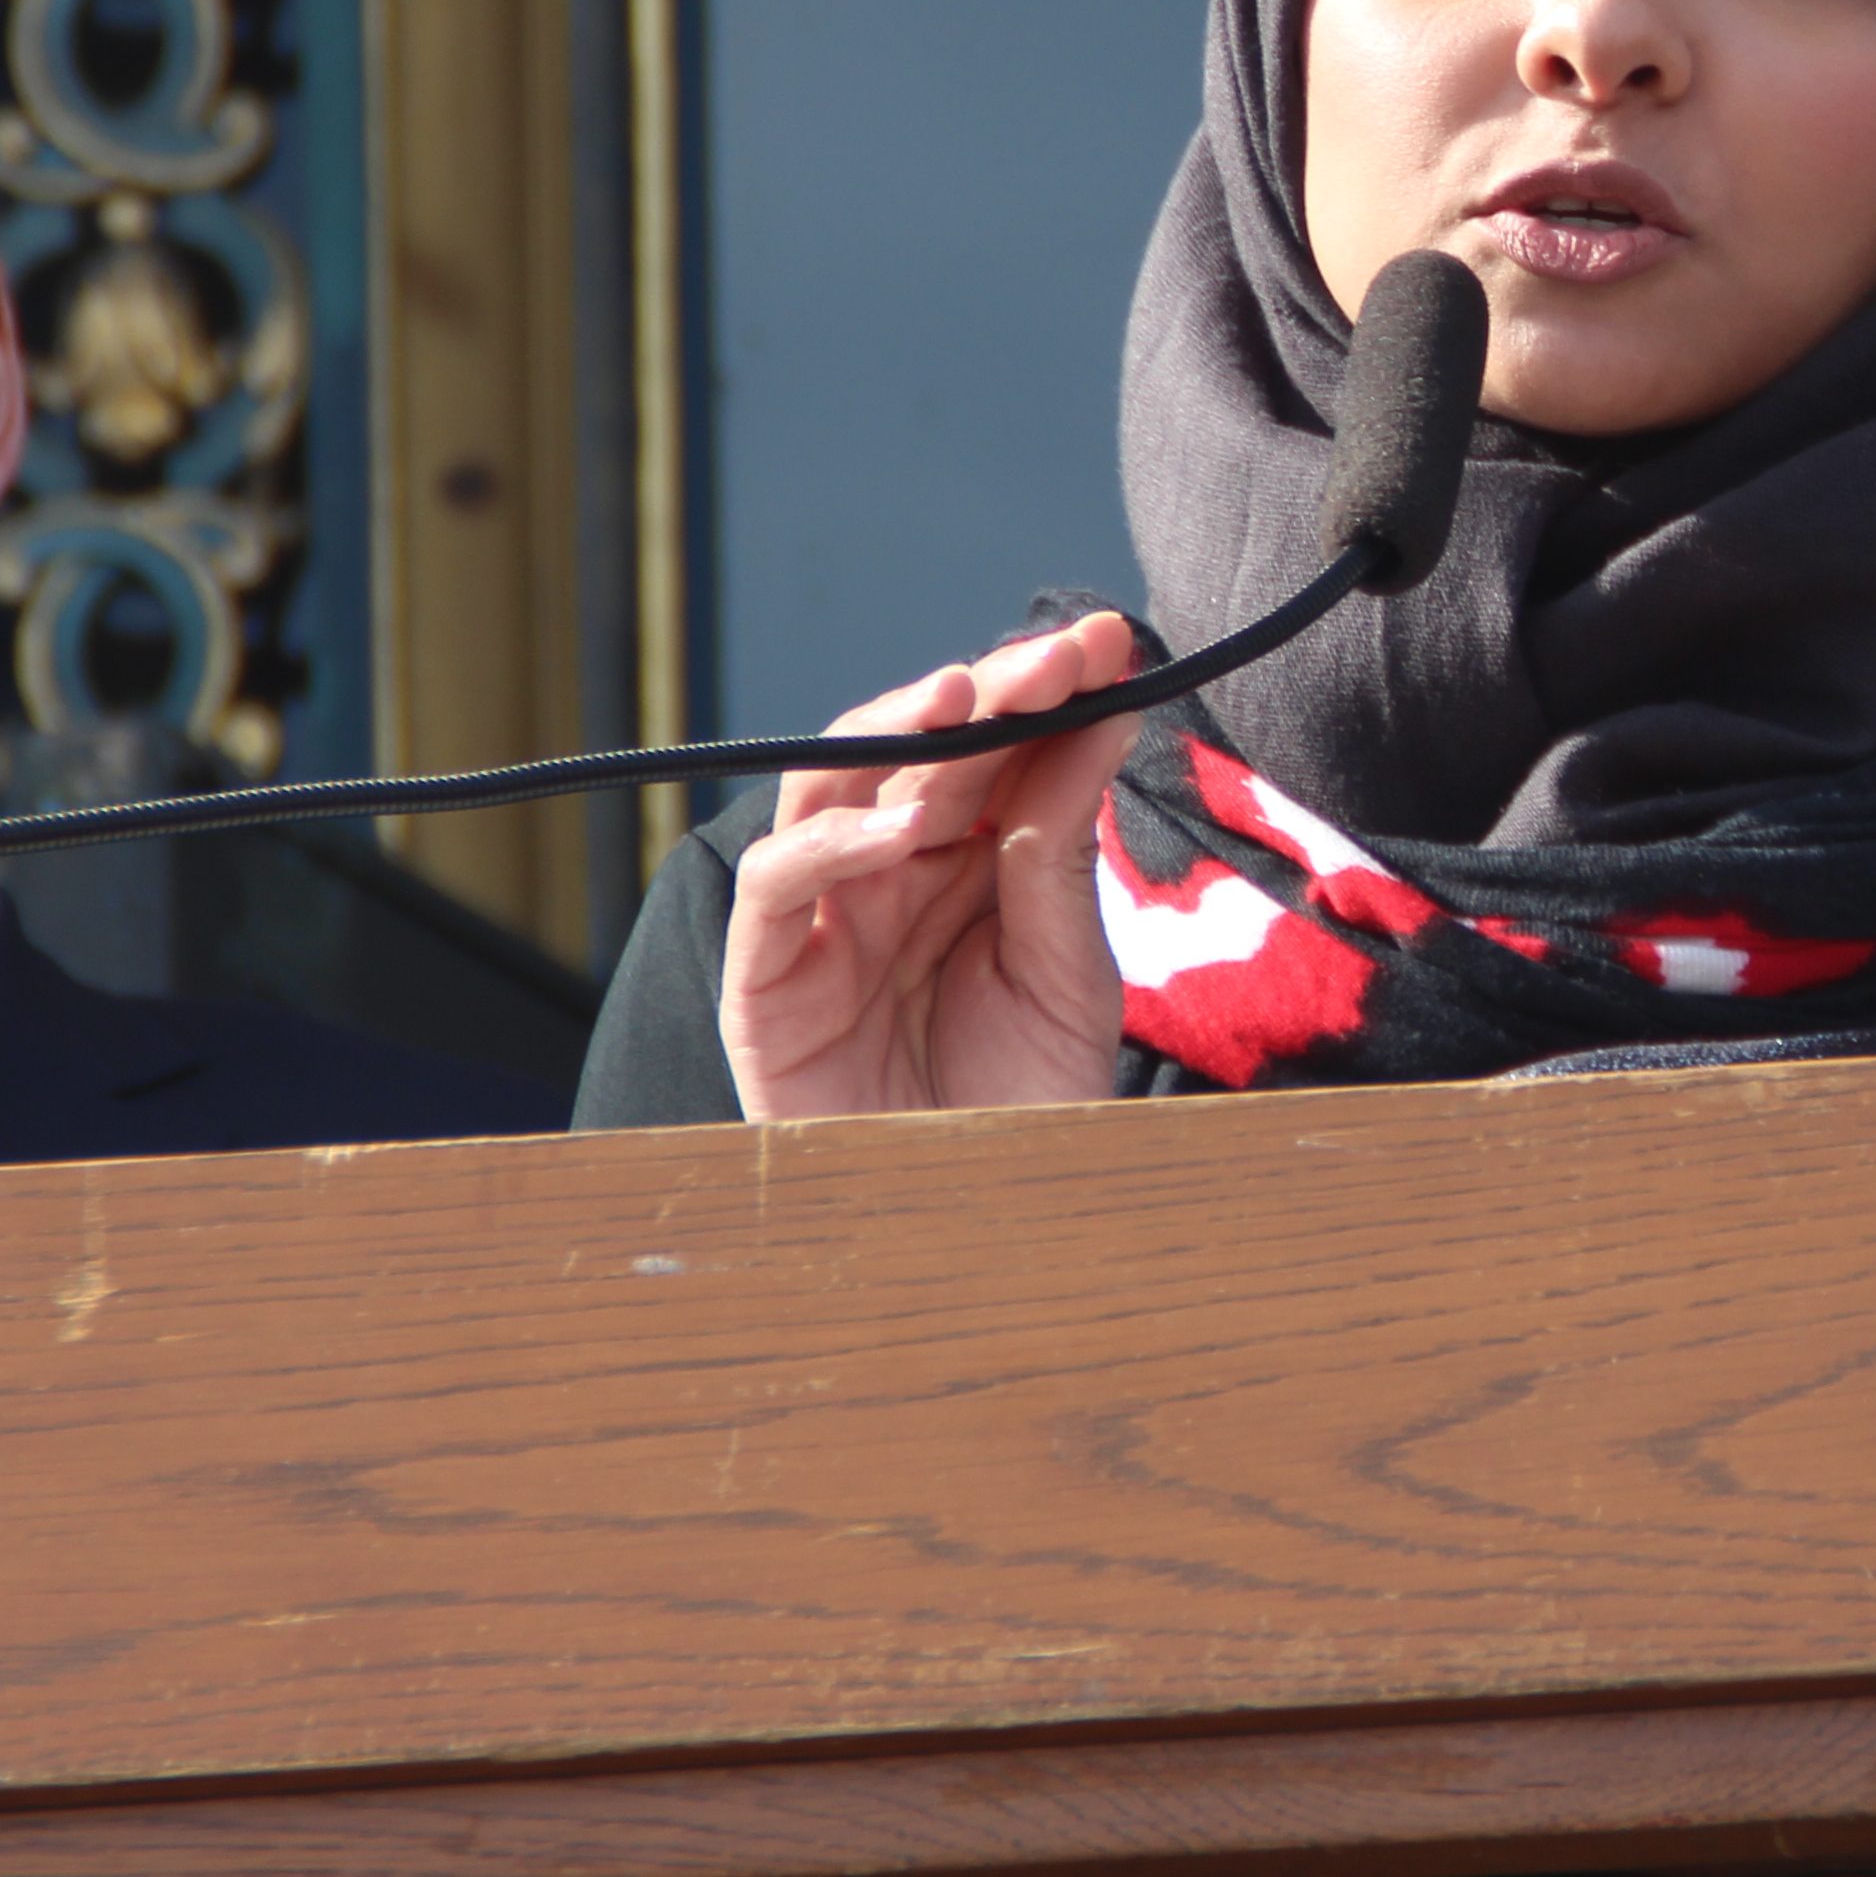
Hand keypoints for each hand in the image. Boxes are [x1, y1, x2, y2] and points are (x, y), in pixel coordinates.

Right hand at [717, 613, 1137, 1121]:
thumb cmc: (1021, 1109)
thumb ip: (1062, 847)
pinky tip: (900, 829)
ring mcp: (824, 922)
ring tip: (960, 696)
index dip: (1041, 691)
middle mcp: (889, 877)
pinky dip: (828, 846)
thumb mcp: (1066, 969)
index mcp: (966, 864)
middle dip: (984, 692)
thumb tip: (1104, 712)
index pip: (994, 750)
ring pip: (829, 788)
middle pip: (916, 753)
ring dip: (890, 733)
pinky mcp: (766, 983)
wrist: (980, 1235)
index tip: (1109, 640)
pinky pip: (774, 888)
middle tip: (1052, 656)